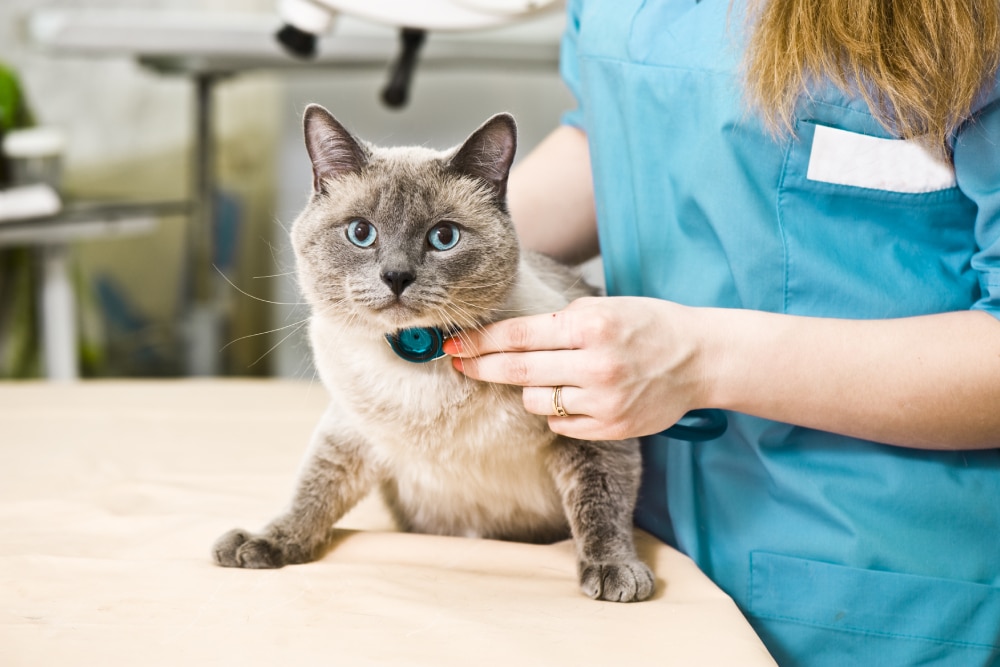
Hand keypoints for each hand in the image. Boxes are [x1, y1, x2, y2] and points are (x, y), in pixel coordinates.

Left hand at [445, 296, 708, 440]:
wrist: (699, 359)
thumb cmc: (648, 325)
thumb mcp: (605, 307)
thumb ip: (559, 321)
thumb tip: (506, 335)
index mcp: (591, 327)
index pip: (519, 335)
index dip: (480, 340)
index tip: (454, 342)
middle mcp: (596, 364)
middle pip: (518, 371)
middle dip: (480, 367)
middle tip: (457, 364)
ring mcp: (604, 401)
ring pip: (535, 401)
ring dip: (527, 389)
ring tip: (545, 376)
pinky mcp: (611, 427)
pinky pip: (560, 423)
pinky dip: (557, 410)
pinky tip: (574, 395)